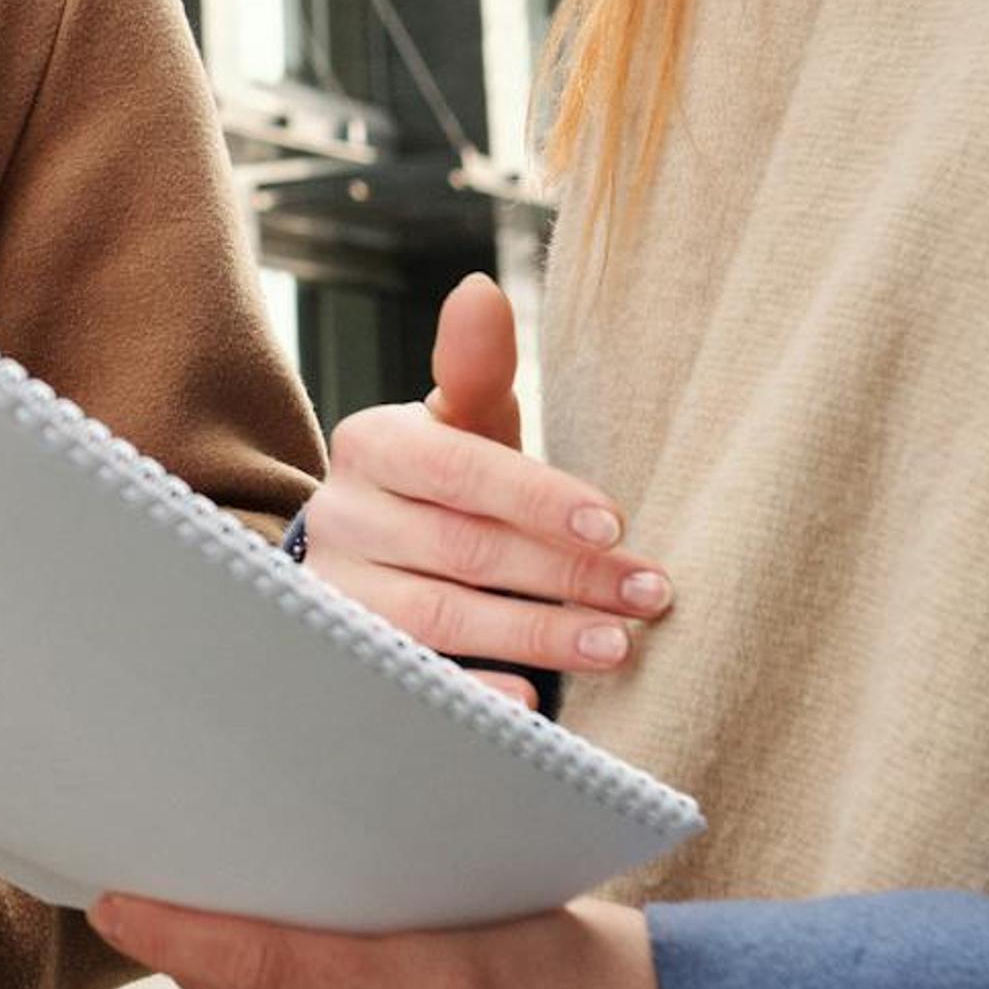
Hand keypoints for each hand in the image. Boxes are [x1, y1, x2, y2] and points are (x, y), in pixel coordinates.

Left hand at [90, 893, 688, 988]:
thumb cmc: (619, 959)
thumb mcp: (516, 908)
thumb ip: (411, 913)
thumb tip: (304, 877)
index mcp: (454, 981)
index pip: (280, 964)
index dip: (187, 938)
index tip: (118, 903)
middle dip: (221, 974)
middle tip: (172, 921)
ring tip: (295, 976)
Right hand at [305, 273, 669, 701]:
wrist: (375, 558)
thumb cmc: (447, 482)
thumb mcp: (465, 425)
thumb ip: (477, 366)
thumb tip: (478, 289)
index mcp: (373, 444)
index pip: (459, 469)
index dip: (539, 498)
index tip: (617, 523)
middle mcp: (342, 516)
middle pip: (463, 548)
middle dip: (567, 574)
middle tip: (649, 594)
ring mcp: (339, 592)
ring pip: (441, 617)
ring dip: (536, 634)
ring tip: (618, 647)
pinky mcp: (350, 657)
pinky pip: (416, 676)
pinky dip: (475, 690)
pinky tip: (535, 699)